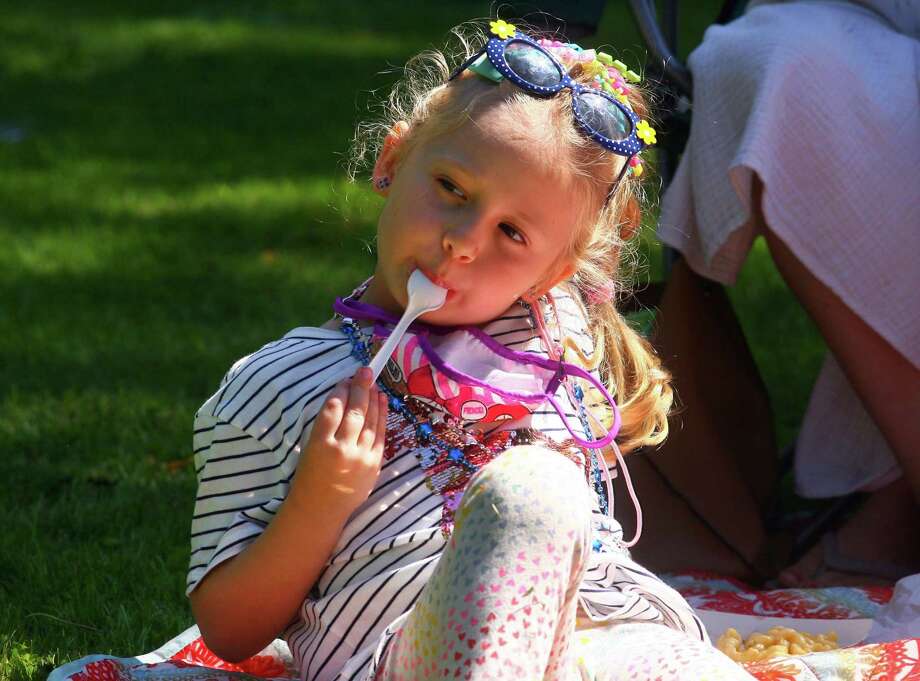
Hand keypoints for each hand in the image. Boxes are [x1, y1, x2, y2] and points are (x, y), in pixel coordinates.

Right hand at [291, 367, 388, 513]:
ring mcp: (361, 457)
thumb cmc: (311, 475)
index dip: (341, 391)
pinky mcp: (374, 464)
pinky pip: (380, 433)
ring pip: (370, 420)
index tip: (345, 380)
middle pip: (355, 411)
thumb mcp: (310, 447)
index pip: (333, 409)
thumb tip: (344, 396)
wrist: (321, 509)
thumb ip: (326, 425)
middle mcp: (342, 449)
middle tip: (364, 371)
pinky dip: (382, 415)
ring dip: (373, 398)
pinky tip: (382, 400)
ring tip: (373, 383)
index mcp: (320, 444)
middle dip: (361, 387)